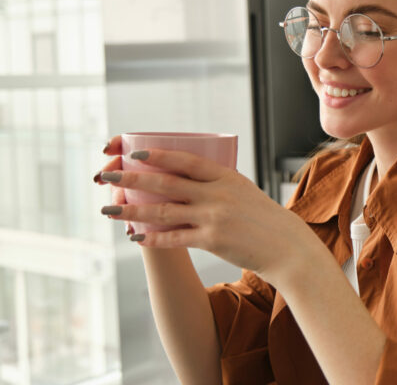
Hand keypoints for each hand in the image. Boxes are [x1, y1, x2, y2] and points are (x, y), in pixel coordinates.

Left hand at [96, 137, 319, 285]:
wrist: (286, 247)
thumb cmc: (264, 219)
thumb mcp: (244, 191)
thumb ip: (218, 184)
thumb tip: (188, 177)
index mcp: (227, 176)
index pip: (186, 160)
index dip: (158, 155)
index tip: (134, 153)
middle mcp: (218, 194)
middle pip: (166, 183)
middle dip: (132, 178)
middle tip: (107, 175)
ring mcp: (214, 217)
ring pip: (163, 211)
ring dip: (132, 210)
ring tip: (109, 209)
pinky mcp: (212, 241)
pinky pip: (174, 238)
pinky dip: (152, 238)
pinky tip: (135, 237)